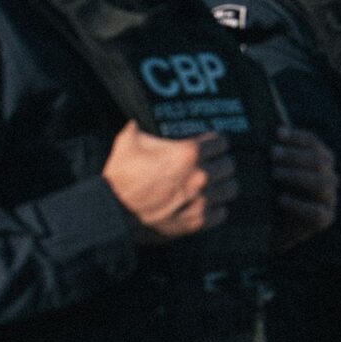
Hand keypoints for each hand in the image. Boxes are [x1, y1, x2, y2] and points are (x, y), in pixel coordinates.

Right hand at [101, 124, 235, 243]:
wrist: (109, 213)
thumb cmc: (119, 177)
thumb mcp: (129, 141)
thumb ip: (143, 126)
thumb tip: (141, 119)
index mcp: (190, 152)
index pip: (223, 142)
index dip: (215, 143)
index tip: (210, 147)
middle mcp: (201, 176)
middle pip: (229, 165)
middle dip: (219, 163)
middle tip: (209, 165)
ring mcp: (201, 201)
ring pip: (231, 188)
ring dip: (222, 185)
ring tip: (211, 185)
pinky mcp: (197, 222)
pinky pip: (222, 212)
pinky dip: (216, 208)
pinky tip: (205, 204)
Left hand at [270, 127, 337, 251]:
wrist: (270, 228)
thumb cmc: (270, 194)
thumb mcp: (272, 171)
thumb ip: (274, 154)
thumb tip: (263, 129)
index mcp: (319, 160)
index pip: (314, 142)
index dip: (297, 136)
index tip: (277, 133)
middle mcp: (328, 177)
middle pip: (320, 160)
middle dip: (295, 155)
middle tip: (272, 154)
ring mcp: (329, 198)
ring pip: (322, 182)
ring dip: (297, 175)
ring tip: (274, 174)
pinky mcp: (325, 219)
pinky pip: (318, 211)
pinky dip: (299, 204)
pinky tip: (281, 200)